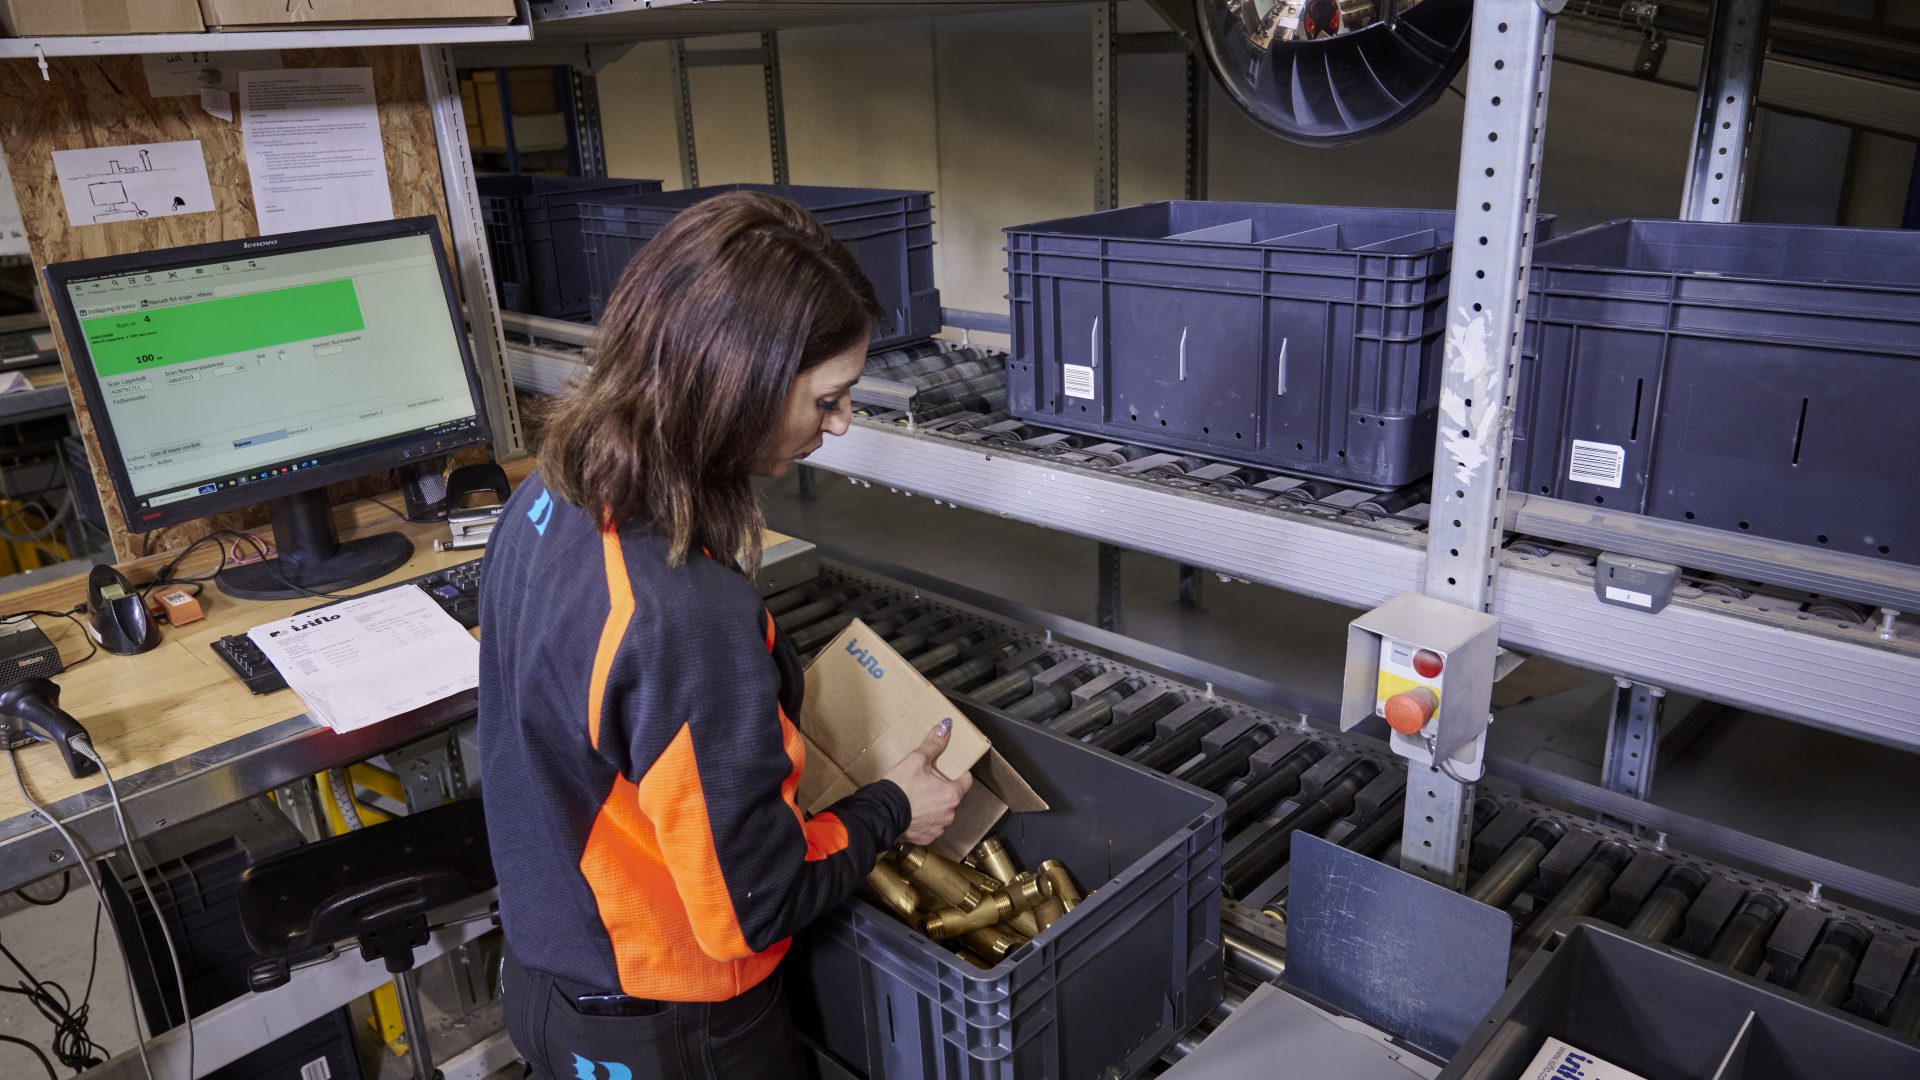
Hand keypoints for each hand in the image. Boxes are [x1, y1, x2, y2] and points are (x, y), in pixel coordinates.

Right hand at [881, 718, 973, 846]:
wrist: (881, 813)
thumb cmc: (901, 787)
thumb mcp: (916, 760)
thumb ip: (933, 744)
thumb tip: (946, 726)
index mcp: (952, 794)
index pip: (966, 781)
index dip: (959, 773)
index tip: (949, 770)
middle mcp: (950, 814)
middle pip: (953, 797)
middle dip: (943, 789)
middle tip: (927, 781)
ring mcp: (938, 828)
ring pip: (942, 812)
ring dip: (934, 806)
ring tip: (918, 797)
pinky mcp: (927, 838)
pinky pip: (931, 826)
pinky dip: (924, 819)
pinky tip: (912, 812)